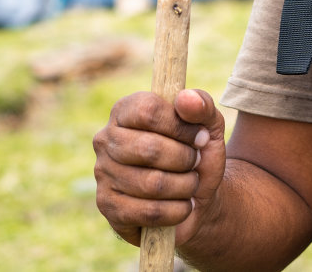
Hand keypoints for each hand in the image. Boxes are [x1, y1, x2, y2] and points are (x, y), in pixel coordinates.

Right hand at [93, 87, 228, 247]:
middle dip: (185, 159)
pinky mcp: (108, 206)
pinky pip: (149, 212)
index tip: (201, 137)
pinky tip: (182, 205)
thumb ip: (202, 105)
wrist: (196, 197)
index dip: (181, 127)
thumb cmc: (196, 154)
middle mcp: (106, 139)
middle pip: (149, 148)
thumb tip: (186, 99)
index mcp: (125, 110)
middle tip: (196, 163)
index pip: (148, 111)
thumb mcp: (208, 125)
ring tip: (191, 184)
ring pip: (153, 184)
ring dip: (185, 186)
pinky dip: (177, 211)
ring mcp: (103, 173)